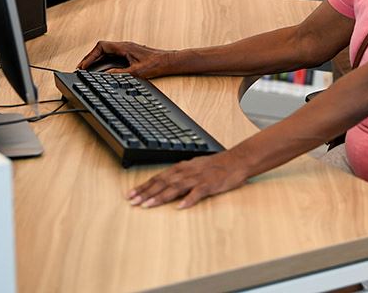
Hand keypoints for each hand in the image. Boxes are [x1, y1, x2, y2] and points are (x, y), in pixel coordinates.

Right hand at [77, 40, 172, 77]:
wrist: (168, 61)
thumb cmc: (155, 64)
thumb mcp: (135, 72)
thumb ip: (119, 74)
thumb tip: (105, 76)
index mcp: (124, 47)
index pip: (101, 47)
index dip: (90, 56)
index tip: (84, 66)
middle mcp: (124, 46)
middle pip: (101, 49)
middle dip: (90, 58)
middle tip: (81, 69)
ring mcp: (127, 49)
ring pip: (106, 52)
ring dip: (96, 60)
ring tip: (87, 70)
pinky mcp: (130, 54)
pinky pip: (112, 55)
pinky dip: (104, 61)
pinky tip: (101, 69)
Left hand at [127, 150, 248, 208]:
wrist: (236, 160)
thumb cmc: (215, 166)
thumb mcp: (194, 167)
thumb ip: (180, 175)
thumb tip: (164, 184)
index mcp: (182, 168)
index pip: (159, 177)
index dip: (144, 186)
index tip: (131, 194)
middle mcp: (187, 171)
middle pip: (163, 182)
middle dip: (146, 192)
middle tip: (133, 202)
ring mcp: (198, 178)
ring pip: (176, 187)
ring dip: (161, 196)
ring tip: (148, 205)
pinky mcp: (209, 184)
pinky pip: (197, 193)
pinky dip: (188, 199)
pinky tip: (180, 207)